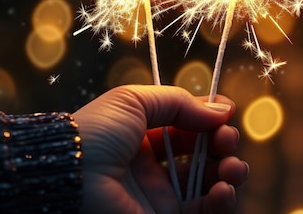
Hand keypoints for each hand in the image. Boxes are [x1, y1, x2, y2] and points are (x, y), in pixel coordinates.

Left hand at [73, 85, 248, 213]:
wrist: (69, 178)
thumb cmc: (96, 133)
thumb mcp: (135, 100)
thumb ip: (179, 102)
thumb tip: (221, 110)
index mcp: (142, 135)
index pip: (186, 125)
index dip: (208, 118)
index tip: (227, 111)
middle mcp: (152, 166)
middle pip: (202, 154)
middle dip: (222, 143)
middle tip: (226, 138)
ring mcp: (158, 196)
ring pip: (209, 184)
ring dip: (230, 171)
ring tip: (232, 166)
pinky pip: (204, 212)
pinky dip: (221, 200)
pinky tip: (223, 187)